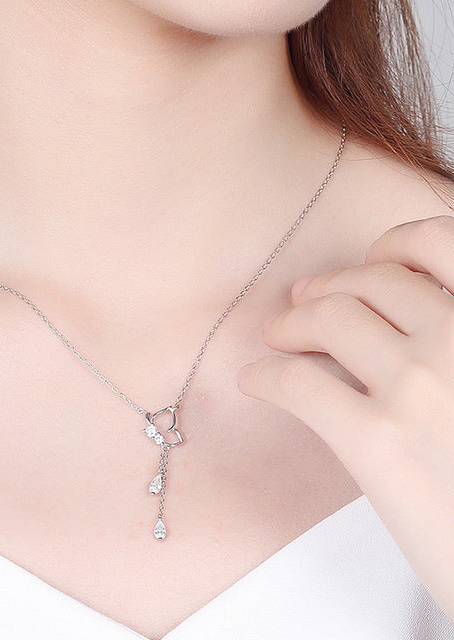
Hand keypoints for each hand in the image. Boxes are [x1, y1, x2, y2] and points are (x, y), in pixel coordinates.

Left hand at [237, 214, 453, 620]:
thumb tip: (414, 317)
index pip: (439, 241)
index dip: (392, 244)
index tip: (369, 262)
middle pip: (370, 282)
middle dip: (327, 287)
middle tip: (301, 302)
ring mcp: (421, 387)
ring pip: (328, 318)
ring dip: (290, 322)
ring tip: (274, 336)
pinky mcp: (377, 441)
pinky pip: (298, 383)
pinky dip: (266, 376)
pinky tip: (254, 382)